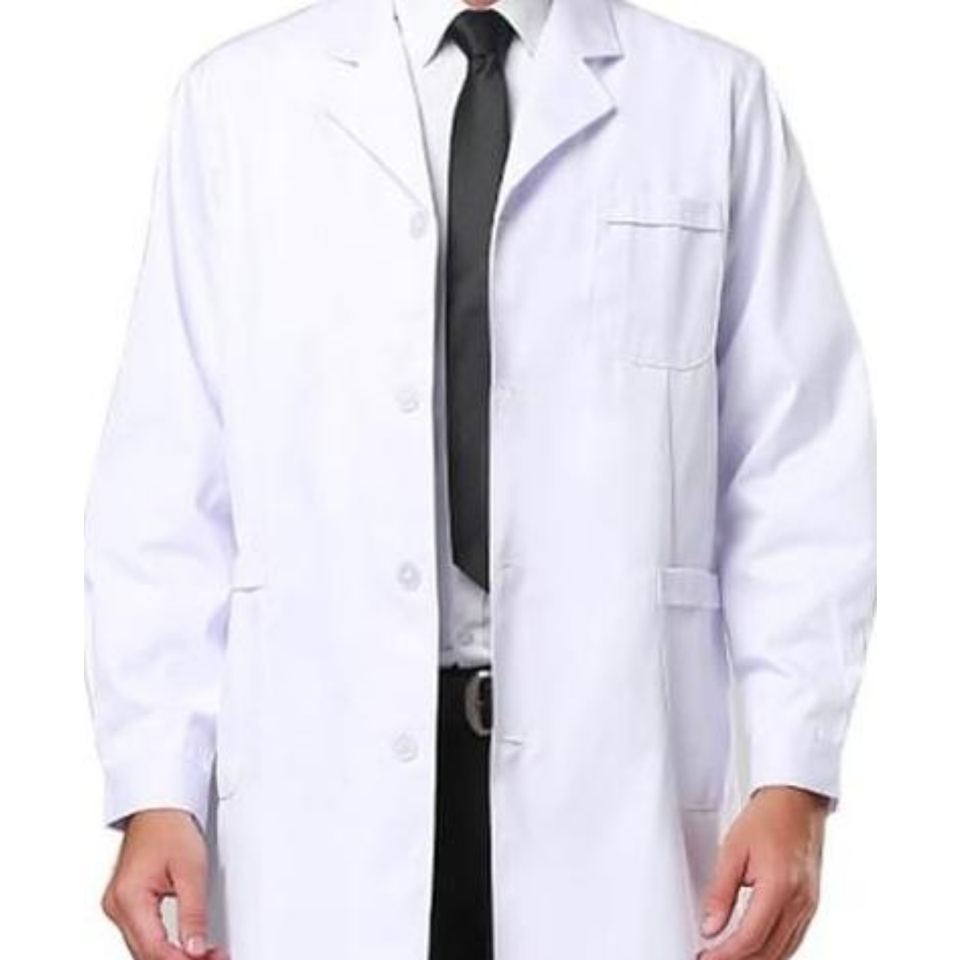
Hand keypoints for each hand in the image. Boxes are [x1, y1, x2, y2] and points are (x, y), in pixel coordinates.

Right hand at [101, 809, 228, 959]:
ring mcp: (117, 906)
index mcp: (128, 897)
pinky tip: (185, 947)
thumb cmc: (171, 828)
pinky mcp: (124, 904)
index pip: (154, 949)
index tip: (209, 959)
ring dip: (173, 955)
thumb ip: (194, 912)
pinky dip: (164, 944)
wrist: (158, 807)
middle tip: (213, 957)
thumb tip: (196, 948)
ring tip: (206, 954)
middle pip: (146, 953)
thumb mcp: (192, 869)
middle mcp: (116, 906)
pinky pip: (143, 935)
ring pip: (144, 948)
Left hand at [697, 786, 828, 959]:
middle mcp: (800, 902)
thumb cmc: (766, 818)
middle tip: (710, 959)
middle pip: (769, 952)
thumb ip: (720, 891)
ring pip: (784, 951)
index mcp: (780, 887)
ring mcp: (809, 906)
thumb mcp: (732, 849)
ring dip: (756, 959)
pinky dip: (773, 951)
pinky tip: (755, 950)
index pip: (751, 938)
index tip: (706, 957)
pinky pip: (793, 940)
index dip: (726, 955)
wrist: (797, 802)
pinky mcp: (811, 905)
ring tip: (728, 957)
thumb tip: (710, 926)